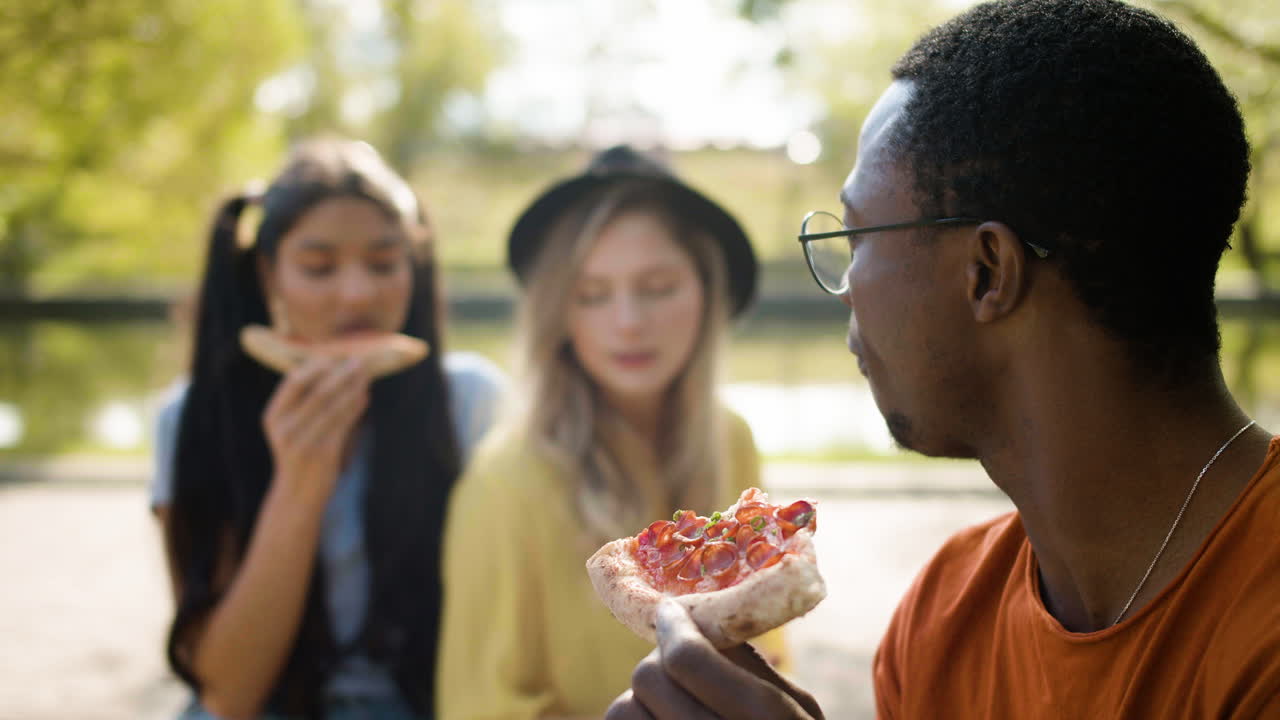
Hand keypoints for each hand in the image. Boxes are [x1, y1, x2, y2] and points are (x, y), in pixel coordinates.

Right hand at [262, 356, 370, 505]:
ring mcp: (303, 441)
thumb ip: (304, 402)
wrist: (297, 494)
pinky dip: (355, 408)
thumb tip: (334, 370)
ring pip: (334, 406)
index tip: (336, 354)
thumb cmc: (299, 453)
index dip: (317, 366)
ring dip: (353, 388)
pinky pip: (343, 424)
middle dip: (341, 373)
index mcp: (273, 416)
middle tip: (359, 361)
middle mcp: (284, 428)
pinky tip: (365, 397)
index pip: (294, 381)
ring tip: (366, 375)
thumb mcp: (291, 427)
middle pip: (318, 391)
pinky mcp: (322, 453)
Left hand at [605, 599, 823, 719]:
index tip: (672, 613)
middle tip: (678, 665)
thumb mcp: (798, 710)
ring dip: (640, 701)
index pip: (689, 659)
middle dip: (660, 662)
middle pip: (649, 679)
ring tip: (669, 705)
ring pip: (621, 711)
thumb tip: (697, 622)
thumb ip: (753, 669)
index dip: (673, 625)